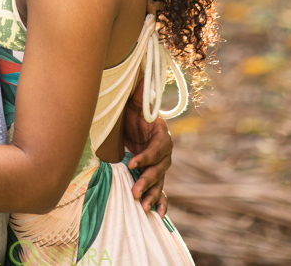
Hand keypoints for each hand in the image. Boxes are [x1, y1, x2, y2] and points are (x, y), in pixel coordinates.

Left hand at [123, 79, 172, 217]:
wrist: (127, 119)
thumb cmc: (129, 109)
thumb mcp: (131, 100)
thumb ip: (139, 91)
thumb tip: (141, 74)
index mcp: (161, 132)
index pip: (159, 147)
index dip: (148, 156)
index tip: (132, 163)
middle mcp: (164, 150)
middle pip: (161, 167)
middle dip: (148, 180)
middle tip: (135, 191)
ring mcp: (160, 163)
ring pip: (161, 181)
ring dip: (153, 194)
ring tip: (143, 207)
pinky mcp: (154, 172)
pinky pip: (161, 189)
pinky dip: (161, 202)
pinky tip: (159, 216)